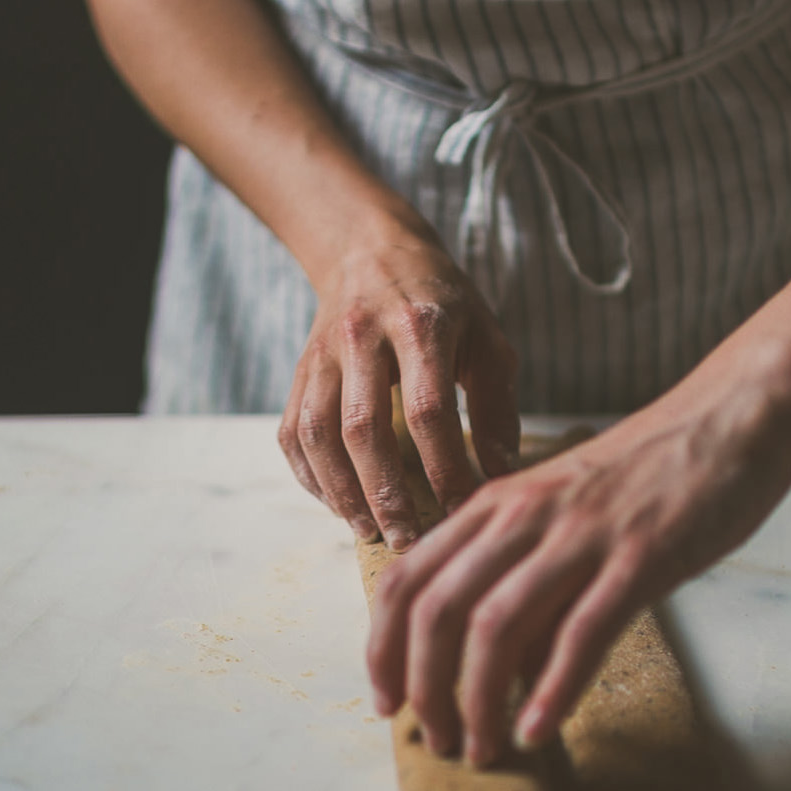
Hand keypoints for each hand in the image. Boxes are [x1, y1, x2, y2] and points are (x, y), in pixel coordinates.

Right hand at [281, 229, 520, 548]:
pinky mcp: (299, 373)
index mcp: (421, 326)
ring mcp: (322, 356)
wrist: (370, 252)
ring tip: (368, 530)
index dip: (443, 466)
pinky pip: (292, 434)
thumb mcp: (486, 338)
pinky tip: (337, 503)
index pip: (428, 409)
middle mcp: (363, 338)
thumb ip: (495, 406)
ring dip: (341, 492)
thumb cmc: (441, 303)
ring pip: (318, 435)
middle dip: (385, 493)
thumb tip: (498, 474)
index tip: (459, 508)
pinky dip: (311, 477)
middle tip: (407, 538)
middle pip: (364, 429)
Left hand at [365, 374, 790, 765]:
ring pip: (495, 627)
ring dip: (477, 701)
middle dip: (423, 688)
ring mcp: (579, 535)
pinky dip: (551, 691)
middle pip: (437, 611)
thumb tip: (502, 671)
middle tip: (435, 741)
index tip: (386, 703)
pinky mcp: (640, 557)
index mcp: (492, 506)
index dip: (382, 650)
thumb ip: (522, 580)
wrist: (734, 416)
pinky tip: (536, 731)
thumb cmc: (646, 475)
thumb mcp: (558, 516)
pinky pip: (580, 633)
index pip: (405, 581)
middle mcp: (522, 517)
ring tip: (481, 750)